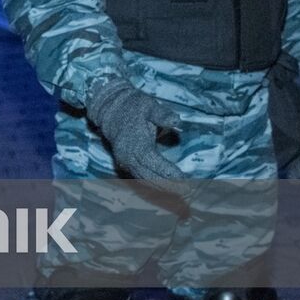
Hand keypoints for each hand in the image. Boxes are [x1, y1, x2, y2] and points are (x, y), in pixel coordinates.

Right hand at [86, 79, 188, 194]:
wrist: (110, 109)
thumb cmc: (133, 106)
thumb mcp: (149, 106)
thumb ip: (162, 114)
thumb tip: (176, 121)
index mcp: (136, 144)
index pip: (154, 164)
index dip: (169, 173)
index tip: (185, 180)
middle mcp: (128, 156)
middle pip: (150, 177)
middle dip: (169, 186)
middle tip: (188, 191)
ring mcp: (125, 161)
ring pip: (145, 180)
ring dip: (162, 188)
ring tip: (181, 193)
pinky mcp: (125, 163)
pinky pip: (140, 177)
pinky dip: (154, 184)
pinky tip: (167, 187)